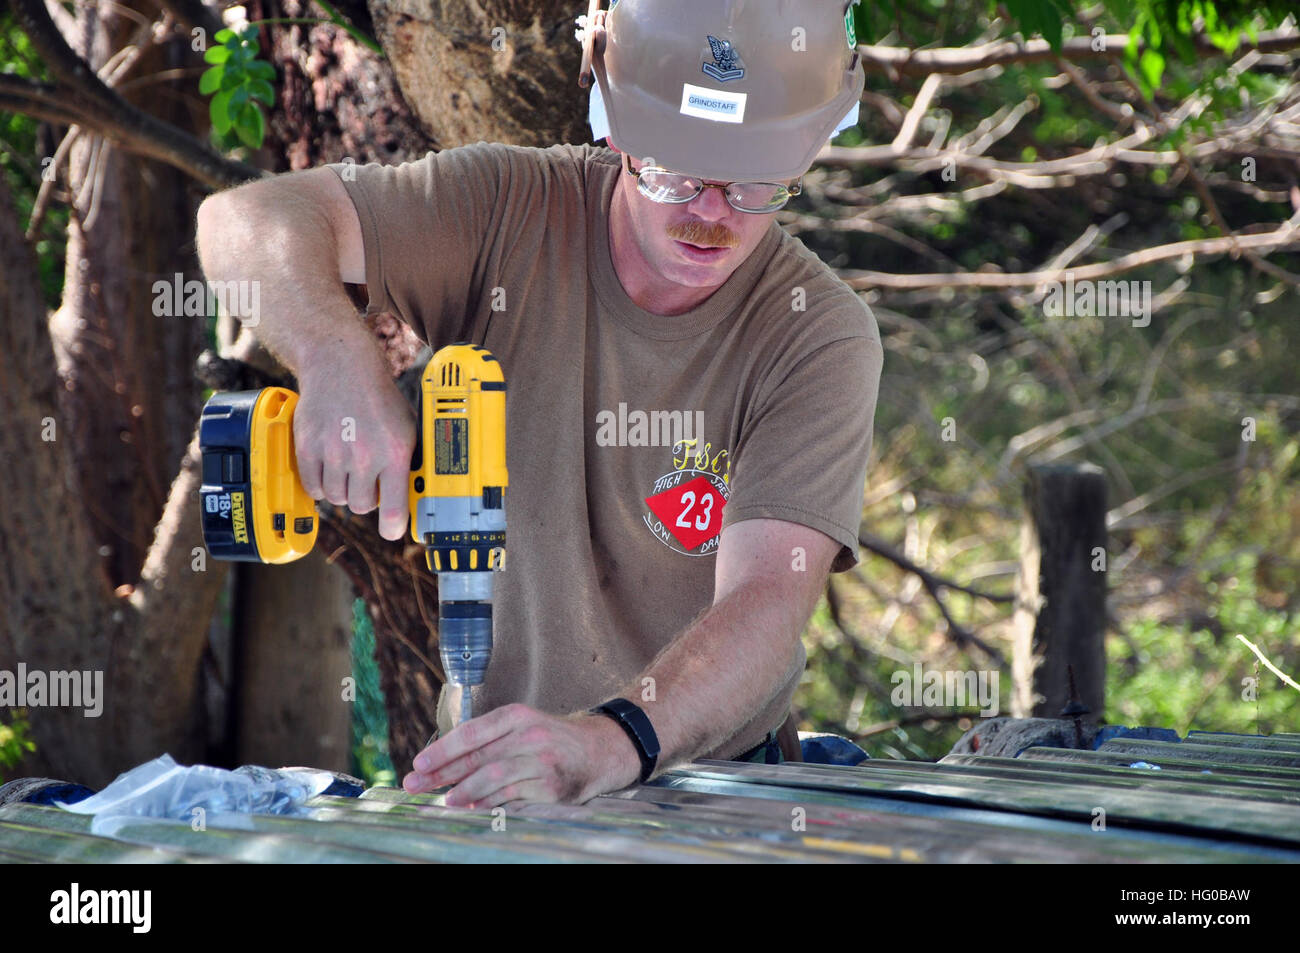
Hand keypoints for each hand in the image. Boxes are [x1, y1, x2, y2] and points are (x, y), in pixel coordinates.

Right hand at [293, 349, 414, 540]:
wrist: (343, 366)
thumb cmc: (379, 399)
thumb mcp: (407, 428)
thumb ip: (408, 462)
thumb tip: (412, 497)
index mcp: (395, 452)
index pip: (393, 508)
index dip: (392, 527)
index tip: (391, 530)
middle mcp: (365, 455)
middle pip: (360, 506)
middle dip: (364, 498)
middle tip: (366, 480)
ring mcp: (334, 452)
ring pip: (336, 499)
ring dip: (342, 489)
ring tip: (348, 468)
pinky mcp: (308, 447)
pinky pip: (313, 488)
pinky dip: (320, 483)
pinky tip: (329, 467)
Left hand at [402, 703, 641, 807]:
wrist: (599, 751)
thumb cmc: (550, 740)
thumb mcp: (522, 727)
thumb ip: (488, 741)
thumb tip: (442, 764)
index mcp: (517, 716)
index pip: (473, 732)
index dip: (443, 748)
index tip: (418, 762)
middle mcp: (530, 735)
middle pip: (478, 755)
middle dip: (442, 772)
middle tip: (415, 783)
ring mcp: (542, 761)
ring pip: (494, 776)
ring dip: (464, 790)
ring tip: (444, 800)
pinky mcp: (552, 787)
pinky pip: (513, 797)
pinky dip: (489, 804)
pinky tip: (472, 808)